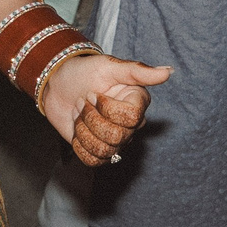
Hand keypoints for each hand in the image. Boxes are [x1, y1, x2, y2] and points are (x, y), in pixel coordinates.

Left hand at [40, 50, 170, 166]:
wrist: (57, 85)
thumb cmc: (84, 72)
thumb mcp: (109, 66)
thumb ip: (138, 71)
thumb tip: (169, 72)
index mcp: (137, 102)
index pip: (131, 118)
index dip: (107, 108)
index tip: (94, 93)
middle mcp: (130, 124)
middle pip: (116, 136)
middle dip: (91, 117)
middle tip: (83, 100)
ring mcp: (115, 139)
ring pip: (104, 150)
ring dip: (83, 129)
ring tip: (79, 112)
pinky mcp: (98, 151)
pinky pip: (93, 160)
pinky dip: (79, 144)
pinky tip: (77, 127)